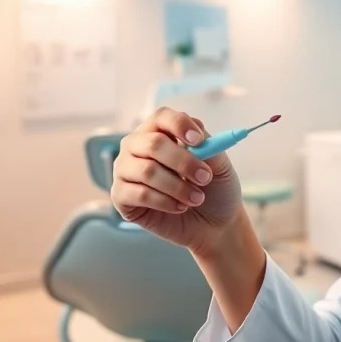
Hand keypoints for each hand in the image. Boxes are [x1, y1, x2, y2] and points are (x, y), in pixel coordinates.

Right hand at [110, 107, 244, 254]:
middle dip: (183, 162)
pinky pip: (139, 194)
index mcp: (160, 131)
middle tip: (205, 178)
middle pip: (153, 143)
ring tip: (197, 198)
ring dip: (177, 187)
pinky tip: (179, 207)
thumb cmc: (213, 189)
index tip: (198, 141)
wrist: (213, 224)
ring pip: (147, 171)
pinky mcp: (121, 196)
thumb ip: (208, 146)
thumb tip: (196, 134)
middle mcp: (137, 146)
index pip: (162, 117)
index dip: (179, 125)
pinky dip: (165, 202)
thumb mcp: (219, 164)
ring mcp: (125, 170)